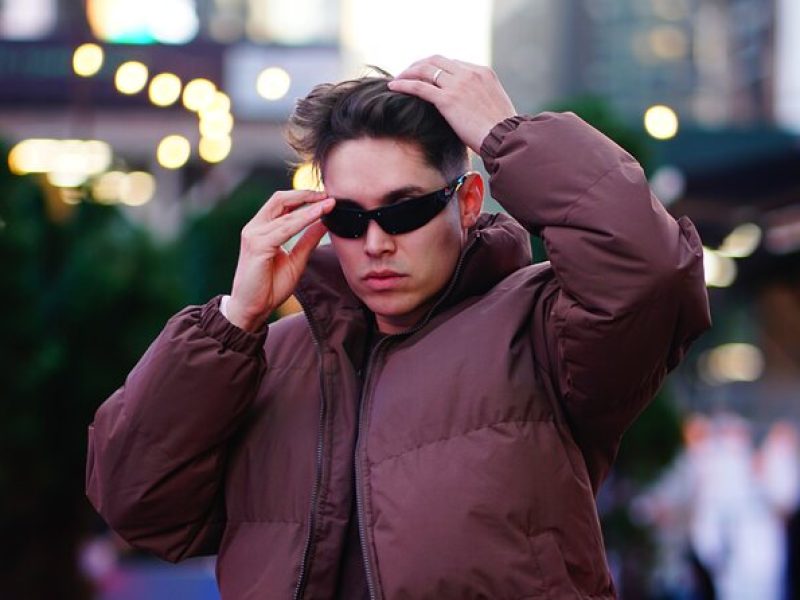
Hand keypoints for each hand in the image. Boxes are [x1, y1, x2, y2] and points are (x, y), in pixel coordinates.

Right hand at [226, 190, 334, 331]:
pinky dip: (303, 220)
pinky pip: (284, 229)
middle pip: (280, 199)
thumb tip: (324, 223)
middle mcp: (255, 228)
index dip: (304, 197)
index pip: (282, 203)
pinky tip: (318, 217)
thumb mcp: (296, 260)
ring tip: (329, 204)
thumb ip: (307, 240)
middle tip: (328, 195)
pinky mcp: (257, 246)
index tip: (326, 197)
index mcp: (262, 229)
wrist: (253, 309)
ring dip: (309, 207)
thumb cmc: (269, 286)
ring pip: (285, 213)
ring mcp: (254, 235)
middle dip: (305, 194)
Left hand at [388, 56, 516, 152]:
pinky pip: (419, 86)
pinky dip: (404, 84)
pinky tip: (392, 86)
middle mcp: (469, 73)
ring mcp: (458, 85)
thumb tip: (471, 112)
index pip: (453, 63)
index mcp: (483, 73)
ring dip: (408, 72)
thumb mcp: (495, 108)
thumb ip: (481, 101)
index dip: (436, 68)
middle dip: (419, 64)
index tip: (426, 76)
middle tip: (407, 74)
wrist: (506, 139)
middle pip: (436, 60)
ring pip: (425, 69)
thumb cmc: (503, 132)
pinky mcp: (447, 100)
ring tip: (397, 80)